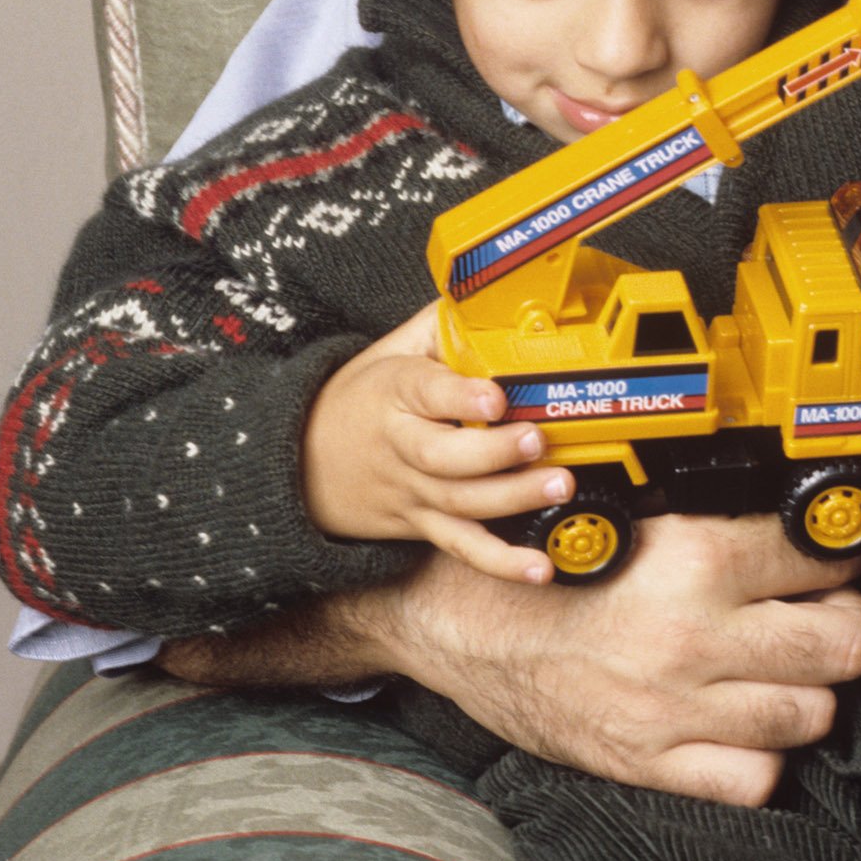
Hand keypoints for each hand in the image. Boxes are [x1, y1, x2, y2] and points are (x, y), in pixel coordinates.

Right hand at [166, 513, 860, 803]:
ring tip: (784, 669)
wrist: (450, 622)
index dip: (848, 549)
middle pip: (846, 643)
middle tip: (824, 614)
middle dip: (845, 626)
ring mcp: (676, 708)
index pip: (831, 555)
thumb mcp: (639, 517)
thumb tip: (801, 514)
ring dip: (809, 691)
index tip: (841, 550)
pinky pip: (757, 780)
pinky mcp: (650, 763)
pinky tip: (746, 726)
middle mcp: (696, 636)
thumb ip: (721, 522)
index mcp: (699, 559)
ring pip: (814, 713)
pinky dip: (764, 758)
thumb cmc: (541, 563)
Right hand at [303, 302, 567, 584]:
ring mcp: (411, 493)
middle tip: (538, 440)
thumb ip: (441, 324)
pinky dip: (501, 562)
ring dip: (513, 499)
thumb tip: (491, 292)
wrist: (299, 464)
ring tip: (560, 486)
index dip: (460, 396)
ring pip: (460, 504)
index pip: (425, 394)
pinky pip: (461, 547)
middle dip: (495, 452)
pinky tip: (541, 568)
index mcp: (395, 394)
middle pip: (444, 457)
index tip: (496, 396)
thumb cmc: (361, 398)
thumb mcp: (388, 351)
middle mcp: (401, 447)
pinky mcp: (421, 526)